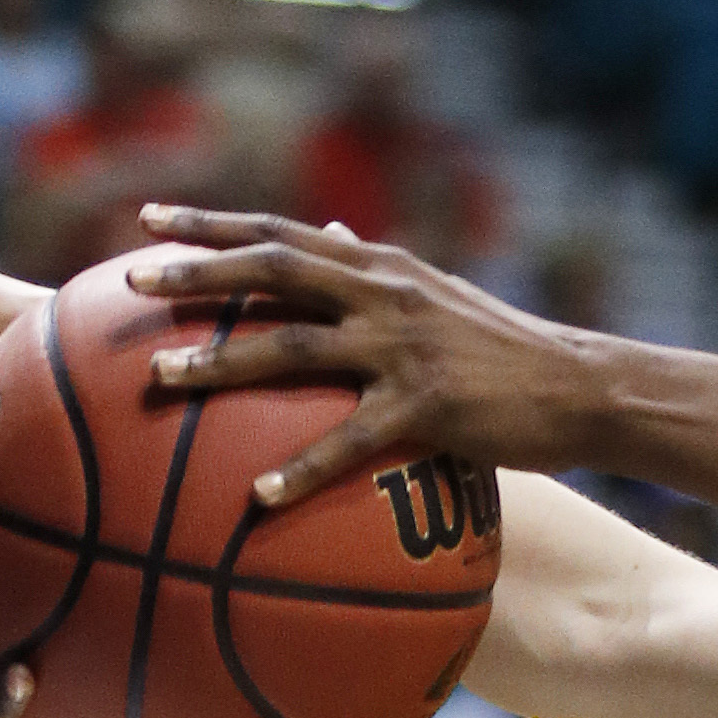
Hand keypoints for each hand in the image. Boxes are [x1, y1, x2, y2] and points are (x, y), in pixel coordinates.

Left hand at [128, 206, 598, 504]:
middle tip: (132, 287)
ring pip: (292, 346)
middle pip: (274, 271)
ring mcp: (404, 347)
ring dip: (221, 363)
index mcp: (382, 266)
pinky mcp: (428, 405)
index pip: (284, 231)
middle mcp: (384, 294)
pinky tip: (259, 497)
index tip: (147, 220)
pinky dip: (301, 468)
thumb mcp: (441, 294)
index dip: (212, 225)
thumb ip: (378, 269)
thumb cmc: (509, 350)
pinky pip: (349, 440)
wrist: (584, 387)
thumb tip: (330, 231)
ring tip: (161, 382)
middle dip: (197, 276)